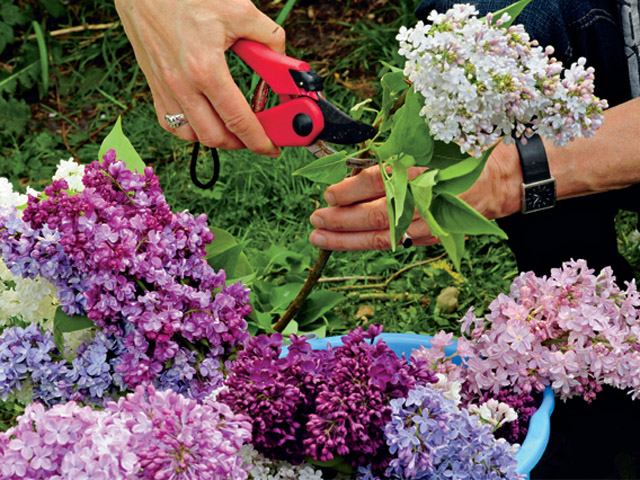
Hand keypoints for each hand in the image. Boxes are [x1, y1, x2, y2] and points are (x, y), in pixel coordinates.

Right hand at [115, 0, 284, 155]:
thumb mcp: (240, 11)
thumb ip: (269, 39)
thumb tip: (284, 63)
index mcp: (205, 69)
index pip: (238, 121)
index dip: (260, 140)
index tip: (273, 147)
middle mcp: (181, 84)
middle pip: (215, 137)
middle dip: (241, 143)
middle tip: (258, 135)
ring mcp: (164, 87)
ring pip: (192, 134)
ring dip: (217, 137)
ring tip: (234, 128)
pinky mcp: (153, 84)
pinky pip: (171, 122)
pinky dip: (191, 128)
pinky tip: (205, 117)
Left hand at [308, 142, 520, 250]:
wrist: (499, 179)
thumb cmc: (462, 152)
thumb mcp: (433, 138)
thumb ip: (400, 146)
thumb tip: (360, 161)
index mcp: (425, 172)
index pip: (379, 183)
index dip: (350, 190)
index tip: (328, 194)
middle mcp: (426, 201)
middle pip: (376, 216)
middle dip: (341, 220)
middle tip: (315, 220)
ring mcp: (430, 223)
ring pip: (383, 237)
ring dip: (348, 240)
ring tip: (320, 237)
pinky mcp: (432, 236)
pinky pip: (396, 243)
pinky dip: (370, 243)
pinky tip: (348, 242)